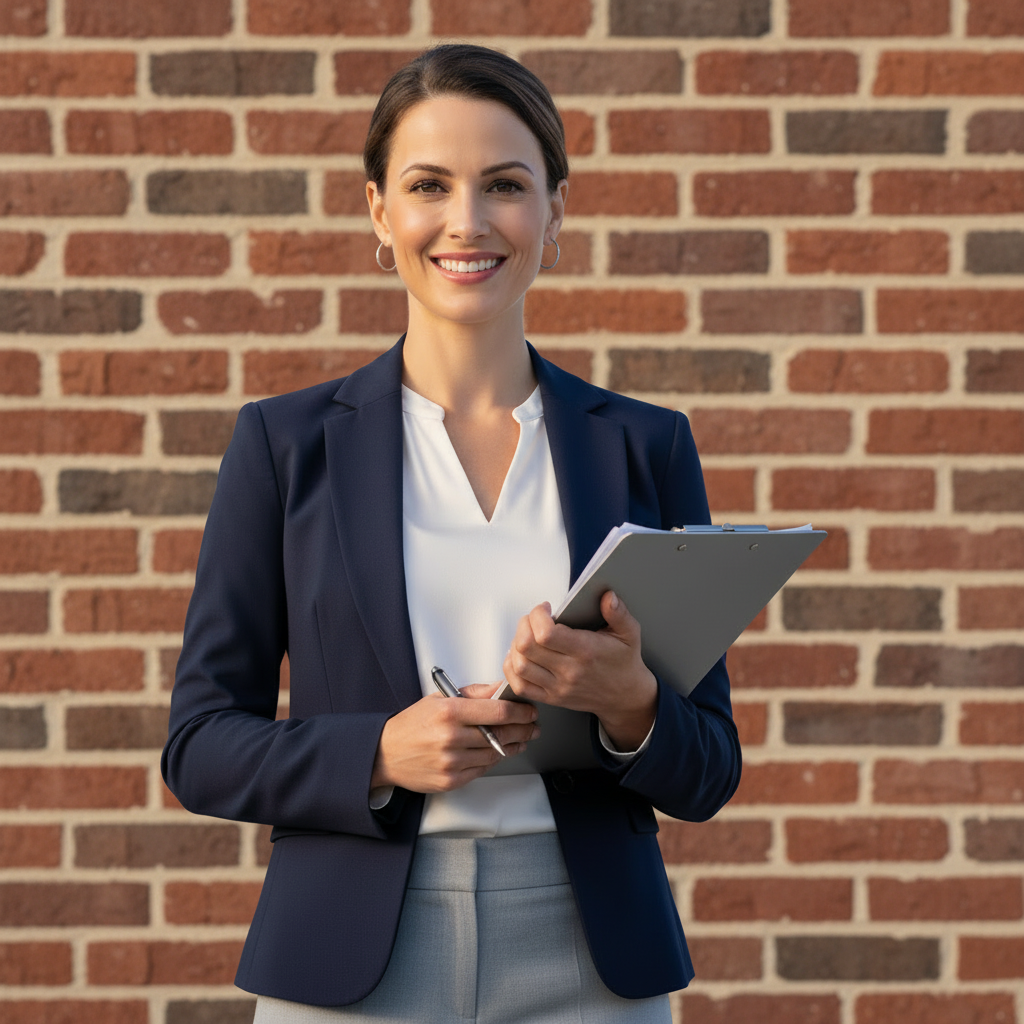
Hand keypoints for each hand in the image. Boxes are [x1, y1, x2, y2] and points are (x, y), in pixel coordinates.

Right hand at [371, 683, 538, 792]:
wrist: (385, 753)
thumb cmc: (412, 724)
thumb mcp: (440, 699)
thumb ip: (474, 693)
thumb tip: (500, 688)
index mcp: (450, 712)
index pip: (498, 711)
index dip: (521, 712)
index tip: (530, 711)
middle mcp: (451, 737)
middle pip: (501, 734)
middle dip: (522, 730)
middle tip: (532, 727)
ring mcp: (451, 762)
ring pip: (494, 754)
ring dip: (511, 747)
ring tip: (519, 740)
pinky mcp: (450, 780)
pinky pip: (482, 769)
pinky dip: (493, 760)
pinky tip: (498, 752)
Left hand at [503, 591, 657, 751]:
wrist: (625, 697)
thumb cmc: (624, 662)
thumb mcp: (629, 634)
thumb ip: (619, 613)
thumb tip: (608, 596)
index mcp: (586, 652)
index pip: (546, 634)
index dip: (537, 616)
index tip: (545, 608)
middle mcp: (569, 671)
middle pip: (526, 647)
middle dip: (523, 625)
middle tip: (533, 619)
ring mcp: (558, 687)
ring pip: (519, 666)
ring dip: (516, 645)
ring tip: (528, 635)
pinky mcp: (551, 698)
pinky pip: (520, 686)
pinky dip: (512, 668)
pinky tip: (520, 656)